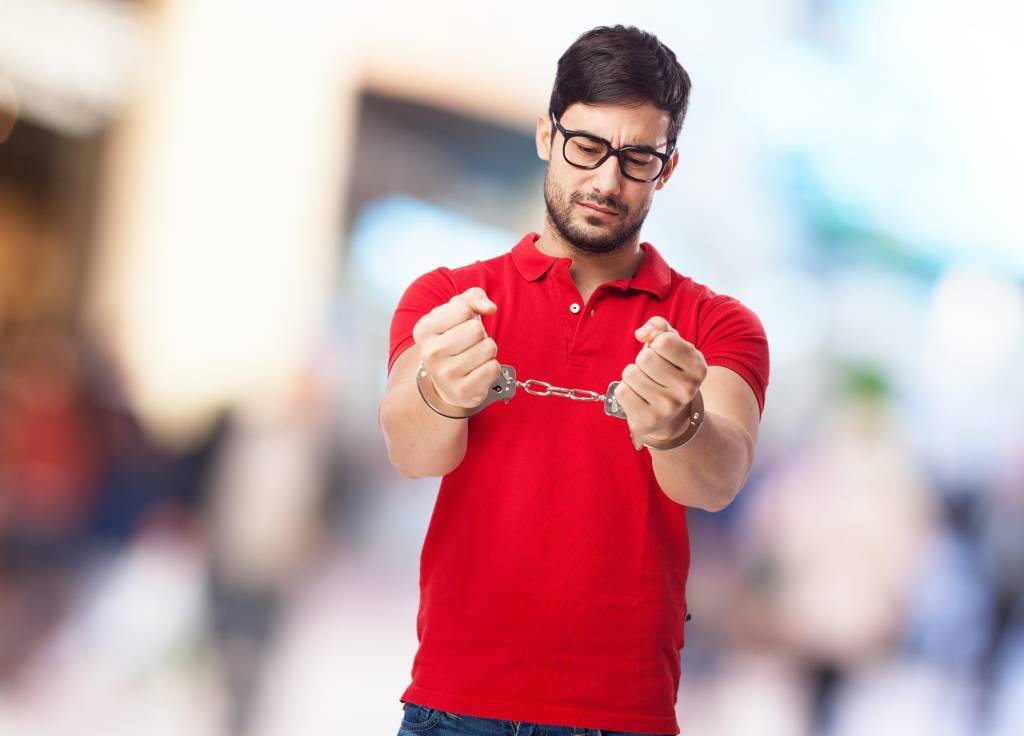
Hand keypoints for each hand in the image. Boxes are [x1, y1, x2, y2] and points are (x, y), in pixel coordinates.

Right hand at [412, 287, 500, 408]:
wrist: (445, 381)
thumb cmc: (454, 339)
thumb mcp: (457, 312)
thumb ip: (473, 297)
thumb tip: (489, 308)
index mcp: (423, 330)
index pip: (463, 309)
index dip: (469, 315)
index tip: (459, 326)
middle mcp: (430, 353)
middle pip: (476, 330)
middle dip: (480, 334)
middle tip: (469, 344)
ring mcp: (445, 375)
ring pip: (488, 348)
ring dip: (487, 351)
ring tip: (473, 357)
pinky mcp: (462, 391)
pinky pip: (493, 368)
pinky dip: (491, 367)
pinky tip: (478, 371)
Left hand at [613, 316, 706, 440]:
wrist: (670, 417)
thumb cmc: (668, 371)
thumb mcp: (672, 346)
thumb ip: (659, 327)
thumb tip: (642, 333)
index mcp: (698, 367)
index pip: (664, 341)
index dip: (655, 344)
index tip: (662, 355)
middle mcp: (687, 389)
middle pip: (645, 358)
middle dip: (642, 361)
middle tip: (652, 373)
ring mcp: (668, 407)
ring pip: (630, 374)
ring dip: (632, 376)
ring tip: (645, 386)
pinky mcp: (648, 420)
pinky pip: (622, 391)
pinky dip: (624, 391)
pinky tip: (638, 398)